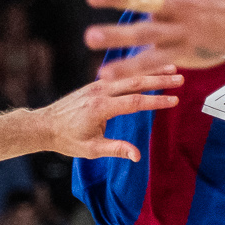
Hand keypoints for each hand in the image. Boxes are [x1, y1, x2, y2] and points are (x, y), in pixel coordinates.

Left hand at [30, 67, 182, 160]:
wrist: (44, 125)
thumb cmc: (67, 140)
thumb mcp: (91, 149)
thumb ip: (116, 150)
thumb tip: (137, 156)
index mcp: (100, 108)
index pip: (134, 102)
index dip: (156, 101)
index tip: (174, 100)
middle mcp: (100, 92)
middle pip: (135, 82)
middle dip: (159, 79)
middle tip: (180, 78)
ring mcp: (97, 86)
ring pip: (128, 77)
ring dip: (150, 72)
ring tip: (171, 69)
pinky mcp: (95, 85)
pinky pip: (120, 77)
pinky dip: (137, 73)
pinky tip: (149, 71)